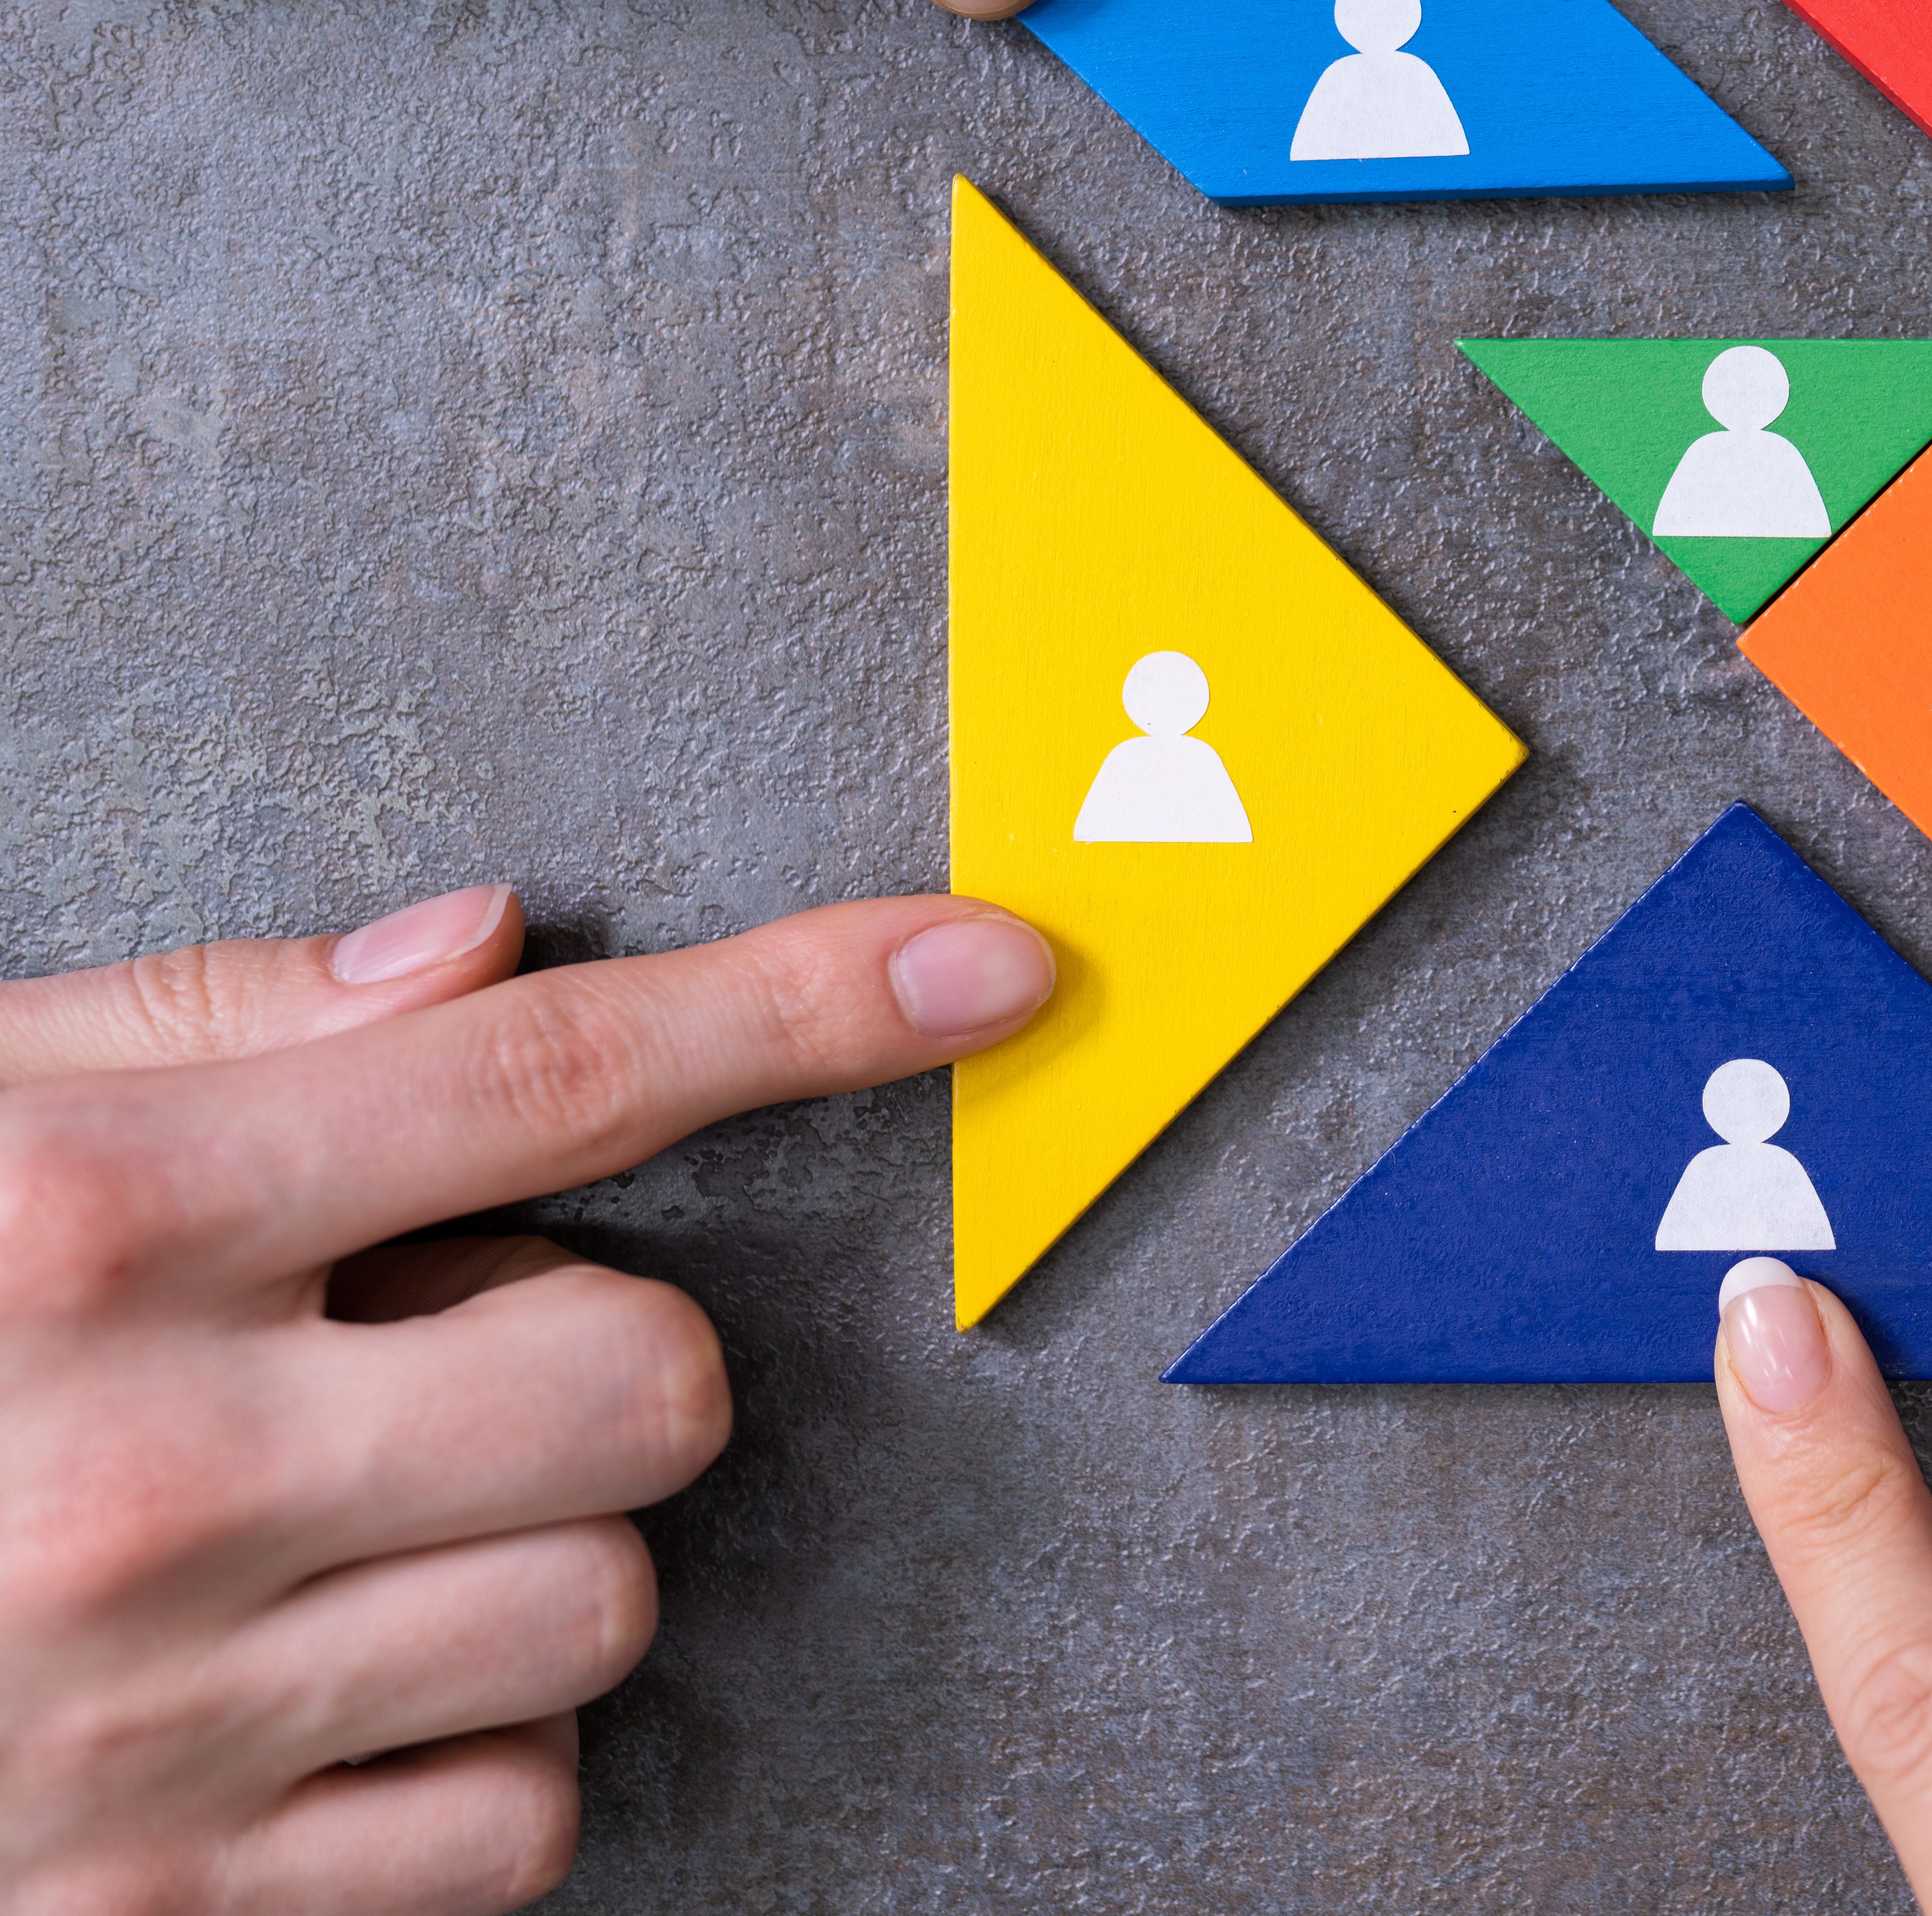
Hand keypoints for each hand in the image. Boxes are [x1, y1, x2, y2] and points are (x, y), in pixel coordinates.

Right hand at [0, 881, 1051, 1912]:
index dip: (812, 1006)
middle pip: (647, 1384)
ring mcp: (154, 1722)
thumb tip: (485, 957)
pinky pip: (511, 1825)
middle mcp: (139, 1472)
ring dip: (519, 1565)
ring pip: (601, 1613)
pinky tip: (304, 1704)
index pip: (557, 1072)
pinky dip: (459, 1764)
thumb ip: (205, 1032)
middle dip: (596, 1363)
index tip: (988, 971)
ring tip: (320, 1542)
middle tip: (425, 1361)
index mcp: (93, 1227)